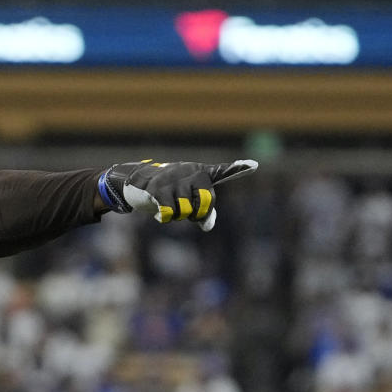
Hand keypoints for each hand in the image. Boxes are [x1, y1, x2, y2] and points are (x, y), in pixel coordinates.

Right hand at [98, 159, 257, 230]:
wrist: (137, 182)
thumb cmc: (169, 191)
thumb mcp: (188, 199)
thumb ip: (203, 211)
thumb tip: (207, 226)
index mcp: (201, 173)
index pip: (221, 172)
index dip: (238, 168)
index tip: (254, 165)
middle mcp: (190, 173)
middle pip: (205, 203)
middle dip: (197, 214)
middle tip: (187, 213)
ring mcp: (174, 179)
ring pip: (185, 211)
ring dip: (177, 216)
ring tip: (169, 207)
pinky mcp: (158, 189)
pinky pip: (168, 214)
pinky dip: (163, 218)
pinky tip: (157, 210)